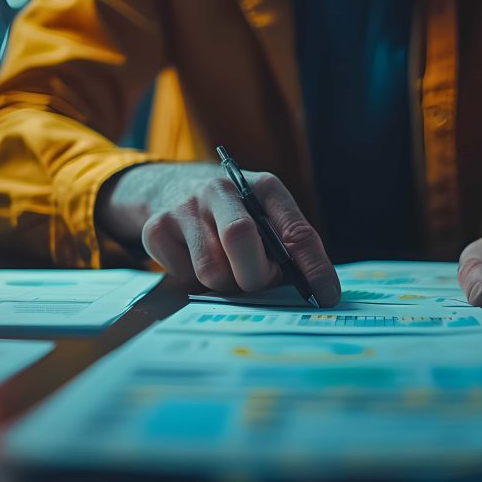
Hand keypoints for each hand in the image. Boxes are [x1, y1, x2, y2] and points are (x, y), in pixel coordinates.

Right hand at [97, 163, 340, 304]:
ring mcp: (184, 207)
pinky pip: (183, 275)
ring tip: (227, 268)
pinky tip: (196, 258)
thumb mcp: (264, 213)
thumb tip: (316, 291)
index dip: (313, 265)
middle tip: (259, 281)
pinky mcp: (156, 228)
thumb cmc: (233, 210)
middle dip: (255, 275)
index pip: (294, 229)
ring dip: (225, 283)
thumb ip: (287, 245)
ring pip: (212, 270)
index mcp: (261, 186)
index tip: (326, 295)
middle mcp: (220, 189)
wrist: (170, 185)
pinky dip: (194, 279)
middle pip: (241, 239)